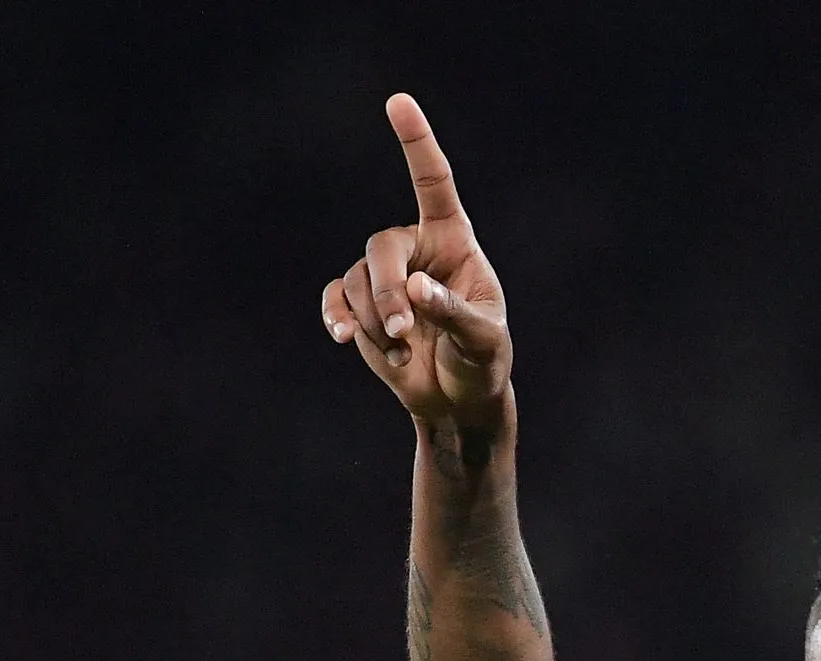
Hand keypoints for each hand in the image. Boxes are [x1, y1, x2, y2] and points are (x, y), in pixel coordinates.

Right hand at [321, 95, 512, 432]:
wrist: (457, 399)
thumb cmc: (481, 363)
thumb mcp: (483, 341)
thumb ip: (453, 314)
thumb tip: (414, 289)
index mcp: (455, 242)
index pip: (433, 183)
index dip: (416, 142)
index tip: (398, 102)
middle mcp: (416, 249)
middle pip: (381, 246)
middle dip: (387, 292)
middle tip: (403, 332)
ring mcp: (384, 276)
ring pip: (357, 280)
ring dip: (374, 321)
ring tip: (400, 355)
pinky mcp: (358, 304)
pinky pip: (336, 297)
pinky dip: (339, 318)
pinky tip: (344, 338)